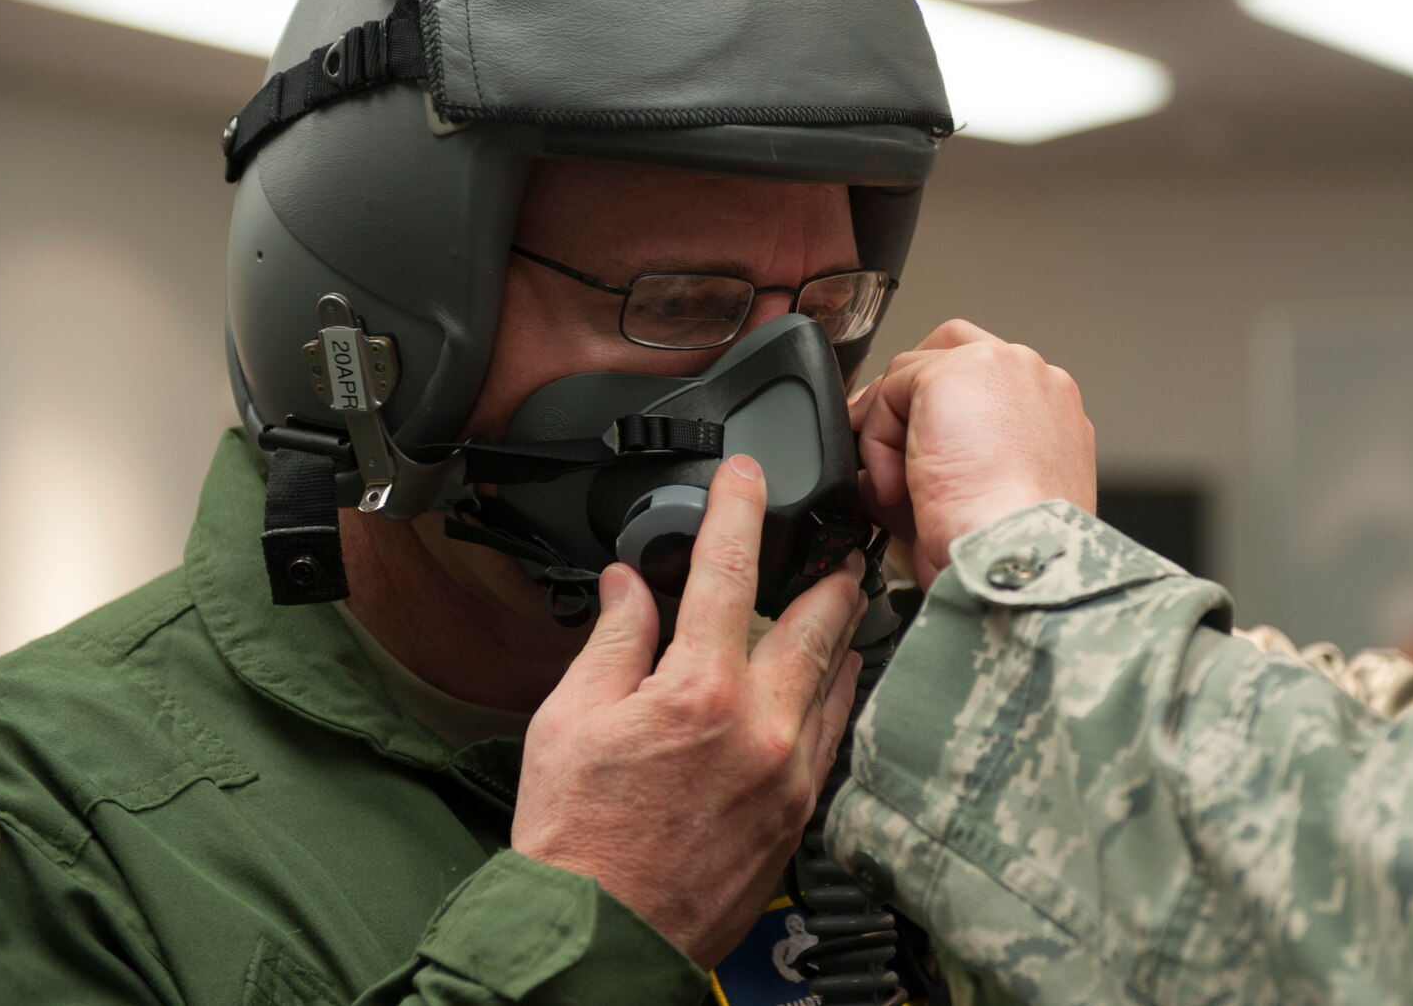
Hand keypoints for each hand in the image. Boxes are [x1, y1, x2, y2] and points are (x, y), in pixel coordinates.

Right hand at [511, 455, 865, 967]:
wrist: (601, 935)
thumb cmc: (577, 837)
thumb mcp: (570, 719)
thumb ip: (613, 640)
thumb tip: (628, 585)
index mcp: (698, 693)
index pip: (728, 571)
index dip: (739, 510)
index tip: (748, 476)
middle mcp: (760, 727)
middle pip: (820, 620)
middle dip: (831, 572)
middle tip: (838, 542)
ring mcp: (789, 773)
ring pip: (839, 679)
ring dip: (842, 634)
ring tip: (842, 603)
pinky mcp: (800, 814)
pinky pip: (833, 736)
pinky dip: (834, 697)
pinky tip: (829, 684)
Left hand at [852, 319, 1095, 588]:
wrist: (1019, 555)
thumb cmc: (1009, 552)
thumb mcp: (983, 503)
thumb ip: (952, 466)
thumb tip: (890, 473)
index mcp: (1054, 415)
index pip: (986, 386)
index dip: (936, 416)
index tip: (907, 456)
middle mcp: (1036, 380)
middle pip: (952, 355)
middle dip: (908, 399)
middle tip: (884, 451)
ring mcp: (1002, 366)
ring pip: (917, 375)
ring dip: (891, 433)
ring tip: (899, 491)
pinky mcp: (958, 371)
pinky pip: (892, 388)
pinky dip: (879, 438)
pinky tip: (896, 485)